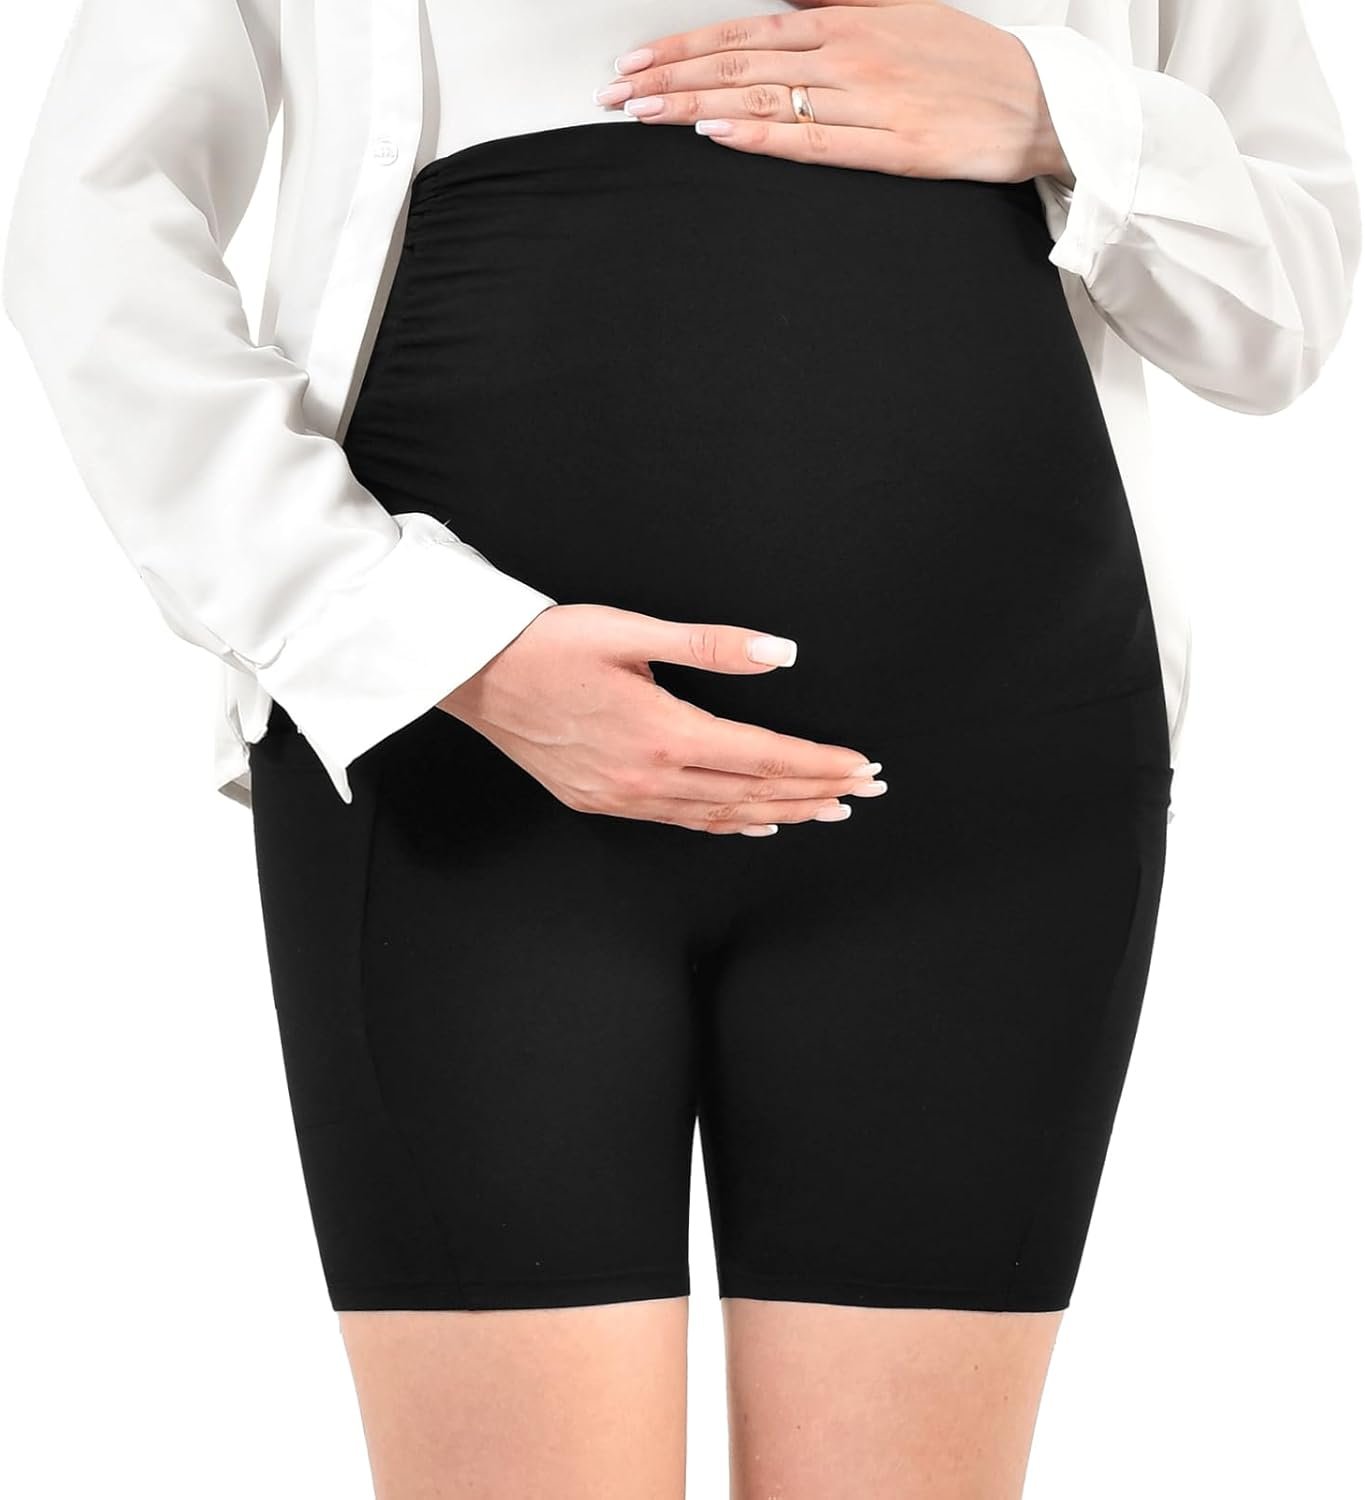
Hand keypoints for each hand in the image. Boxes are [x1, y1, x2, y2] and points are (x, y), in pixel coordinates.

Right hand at [436, 603, 886, 835]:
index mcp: (663, 732)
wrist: (473, 675)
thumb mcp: (632, 631)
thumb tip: (779, 652)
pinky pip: (680, 822)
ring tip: (825, 810)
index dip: (818, 764)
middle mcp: (648, 777)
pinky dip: (727, 823)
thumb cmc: (547, 645)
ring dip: (779, 812)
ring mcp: (623, 797)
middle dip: (814, 792)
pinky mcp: (601, 802)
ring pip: (720, 815)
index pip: (763, 756)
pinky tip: (753, 822)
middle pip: (752, 793)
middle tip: (863, 791)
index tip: (860, 766)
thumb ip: (712, 646)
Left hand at [594, 0, 1072, 185]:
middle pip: (741, 64)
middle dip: (672, 77)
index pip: (746, 32)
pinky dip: (762, 138)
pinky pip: (814, 144)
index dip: (685, 47)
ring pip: (765, 100)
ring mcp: (868, 103)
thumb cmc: (967, 62)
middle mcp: (849, 56)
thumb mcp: (900, 15)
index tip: (637, 60)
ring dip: (697, 106)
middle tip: (618, 92)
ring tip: (645, 114)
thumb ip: (838, 12)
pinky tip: (718, 136)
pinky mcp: (891, 149)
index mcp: (847, 22)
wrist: (1038, 102)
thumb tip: (785, 9)